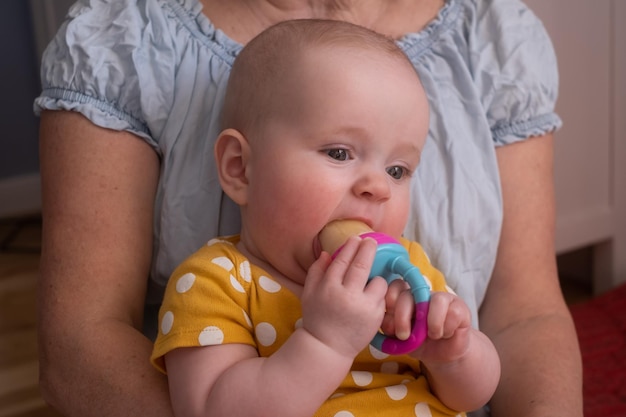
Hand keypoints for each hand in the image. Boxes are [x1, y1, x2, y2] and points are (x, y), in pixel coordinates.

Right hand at [301, 236, 387, 357]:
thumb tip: (327, 253)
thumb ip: (316, 271)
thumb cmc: (317, 318)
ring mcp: (363, 307)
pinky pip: (382, 298)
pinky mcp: (375, 317)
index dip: (350, 247)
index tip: (356, 239)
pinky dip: (378, 295)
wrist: (327, 347)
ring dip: (376, 278)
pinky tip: (372, 296)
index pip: (342, 260)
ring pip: (378, 281)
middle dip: (368, 249)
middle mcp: (346, 295)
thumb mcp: (309, 293)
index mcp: (328, 287)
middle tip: (371, 241)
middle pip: (362, 265)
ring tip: (370, 280)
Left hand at [381, 283, 470, 360]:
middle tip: (403, 336)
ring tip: (432, 336)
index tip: (389, 323)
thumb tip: (386, 323)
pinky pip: (453, 313)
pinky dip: (447, 329)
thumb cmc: (419, 343)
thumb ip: (391, 328)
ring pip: (436, 300)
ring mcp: (441, 297)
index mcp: (405, 298)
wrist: (442, 355)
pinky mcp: (459, 306)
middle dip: (402, 317)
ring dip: (431, 323)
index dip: (390, 301)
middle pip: (409, 294)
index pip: (395, 287)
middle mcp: (422, 294)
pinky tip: (445, 334)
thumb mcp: (400, 339)